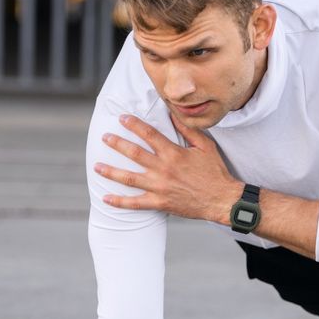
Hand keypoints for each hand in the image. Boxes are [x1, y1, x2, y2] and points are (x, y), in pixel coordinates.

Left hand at [94, 114, 240, 223]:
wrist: (221, 200)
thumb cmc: (215, 172)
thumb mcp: (205, 147)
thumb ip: (188, 130)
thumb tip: (174, 115)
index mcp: (174, 154)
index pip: (149, 134)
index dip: (134, 125)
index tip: (122, 118)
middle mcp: (164, 170)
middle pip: (134, 154)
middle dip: (117, 144)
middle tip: (104, 137)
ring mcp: (160, 187)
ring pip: (130, 179)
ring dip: (111, 172)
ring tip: (96, 166)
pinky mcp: (160, 203)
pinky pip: (136, 203)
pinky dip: (120, 202)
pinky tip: (106, 198)